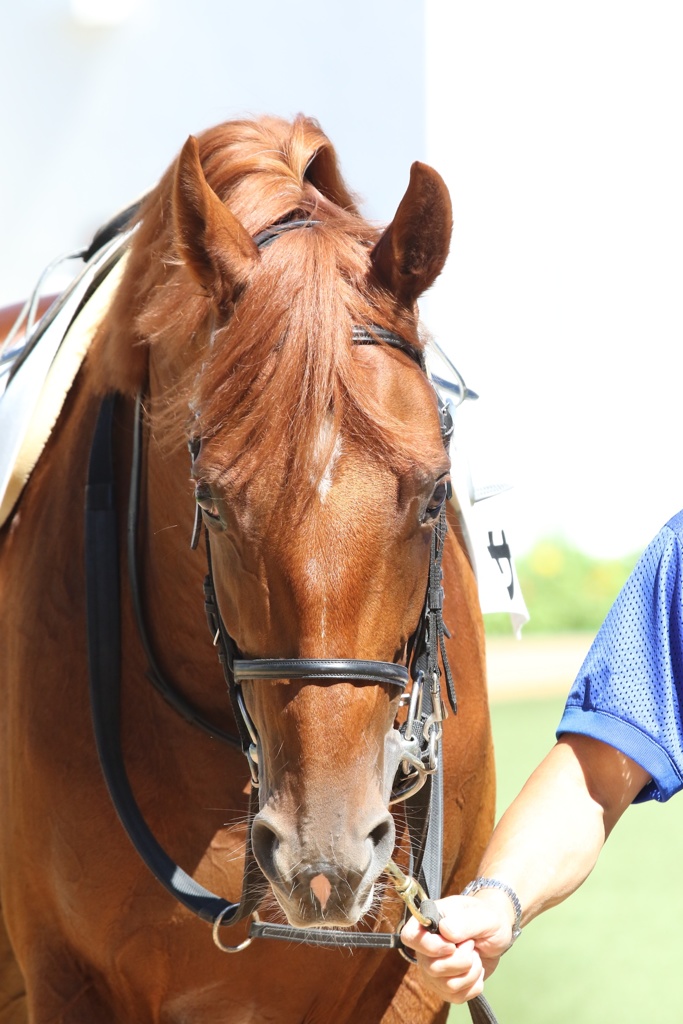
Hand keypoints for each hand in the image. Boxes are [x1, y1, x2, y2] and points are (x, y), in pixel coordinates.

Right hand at [400, 893, 514, 1003]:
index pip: (410, 937)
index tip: (452, 946)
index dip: (430, 946)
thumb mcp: (481, 916)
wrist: (498, 933)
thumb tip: (446, 931)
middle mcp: (426, 947)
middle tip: (472, 944)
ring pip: (447, 985)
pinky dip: (474, 985)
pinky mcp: (445, 986)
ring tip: (476, 956)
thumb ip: (463, 922)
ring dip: (471, 972)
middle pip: (431, 968)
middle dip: (461, 961)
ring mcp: (433, 969)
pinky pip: (456, 996)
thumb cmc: (486, 919)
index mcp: (428, 922)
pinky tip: (477, 969)